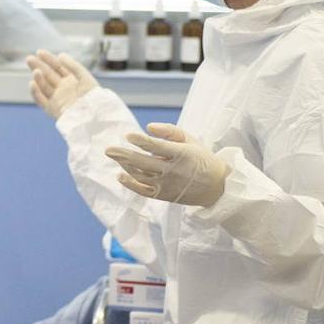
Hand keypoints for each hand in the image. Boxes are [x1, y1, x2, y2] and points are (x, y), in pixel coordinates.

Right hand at [27, 50, 99, 119]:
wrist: (93, 115)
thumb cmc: (92, 97)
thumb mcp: (84, 77)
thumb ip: (72, 65)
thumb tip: (60, 55)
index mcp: (71, 80)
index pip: (57, 67)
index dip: (48, 59)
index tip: (39, 52)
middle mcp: (62, 88)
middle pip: (47, 75)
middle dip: (38, 66)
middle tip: (29, 59)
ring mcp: (56, 98)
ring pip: (43, 86)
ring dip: (38, 78)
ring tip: (35, 71)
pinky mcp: (52, 109)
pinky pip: (41, 100)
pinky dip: (35, 92)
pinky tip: (32, 83)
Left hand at [105, 123, 229, 206]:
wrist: (216, 187)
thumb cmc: (200, 158)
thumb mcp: (191, 140)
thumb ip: (170, 131)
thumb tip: (149, 127)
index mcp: (182, 154)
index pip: (157, 147)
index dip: (141, 141)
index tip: (128, 135)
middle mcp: (173, 171)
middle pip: (143, 163)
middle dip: (123, 156)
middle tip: (108, 150)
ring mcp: (167, 185)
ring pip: (140, 176)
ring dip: (125, 166)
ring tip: (116, 157)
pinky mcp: (163, 195)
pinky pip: (142, 190)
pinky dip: (129, 183)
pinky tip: (120, 175)